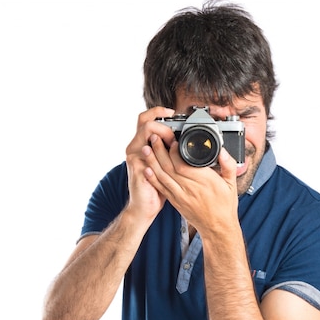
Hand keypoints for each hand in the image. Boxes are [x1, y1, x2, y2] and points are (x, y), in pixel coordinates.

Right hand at [124, 107, 174, 222]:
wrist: (144, 207)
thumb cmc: (156, 188)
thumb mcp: (164, 166)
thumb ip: (169, 152)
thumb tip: (185, 141)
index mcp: (142, 144)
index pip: (146, 118)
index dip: (159, 112)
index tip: (174, 114)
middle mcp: (135, 147)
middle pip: (144, 120)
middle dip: (163, 123)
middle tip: (174, 134)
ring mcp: (134, 155)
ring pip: (146, 130)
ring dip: (163, 133)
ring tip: (173, 143)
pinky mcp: (136, 165)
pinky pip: (147, 151)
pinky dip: (160, 149)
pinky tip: (170, 153)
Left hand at [142, 135, 239, 238]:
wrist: (217, 228)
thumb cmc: (225, 207)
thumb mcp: (231, 184)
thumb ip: (228, 166)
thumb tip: (223, 151)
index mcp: (204, 181)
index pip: (183, 164)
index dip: (174, 151)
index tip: (172, 140)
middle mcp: (190, 188)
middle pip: (169, 168)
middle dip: (159, 151)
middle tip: (154, 137)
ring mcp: (181, 196)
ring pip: (163, 177)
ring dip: (152, 162)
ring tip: (146, 149)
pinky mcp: (176, 202)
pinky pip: (162, 189)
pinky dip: (153, 178)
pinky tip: (147, 169)